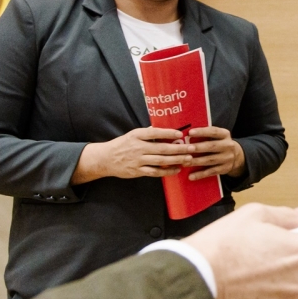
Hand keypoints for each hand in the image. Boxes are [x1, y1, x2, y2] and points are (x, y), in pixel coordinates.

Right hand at [72, 126, 192, 183]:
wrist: (105, 159)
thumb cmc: (122, 145)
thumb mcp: (133, 135)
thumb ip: (148, 132)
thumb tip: (164, 127)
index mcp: (136, 135)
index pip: (154, 133)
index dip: (168, 133)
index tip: (180, 134)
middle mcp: (137, 147)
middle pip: (161, 148)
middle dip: (178, 148)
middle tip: (192, 148)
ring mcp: (138, 160)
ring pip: (160, 161)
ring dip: (176, 160)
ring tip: (188, 158)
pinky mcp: (137, 171)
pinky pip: (155, 172)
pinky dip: (167, 171)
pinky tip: (177, 169)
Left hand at [186, 126, 245, 179]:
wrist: (236, 156)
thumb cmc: (219, 143)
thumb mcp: (218, 136)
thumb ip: (206, 134)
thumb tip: (187, 134)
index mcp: (225, 134)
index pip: (213, 131)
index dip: (202, 132)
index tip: (190, 132)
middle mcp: (228, 146)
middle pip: (212, 146)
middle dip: (198, 147)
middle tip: (187, 148)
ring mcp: (227, 158)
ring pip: (210, 160)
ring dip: (196, 161)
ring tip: (185, 163)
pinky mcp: (224, 169)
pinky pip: (211, 172)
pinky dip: (200, 174)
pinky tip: (191, 176)